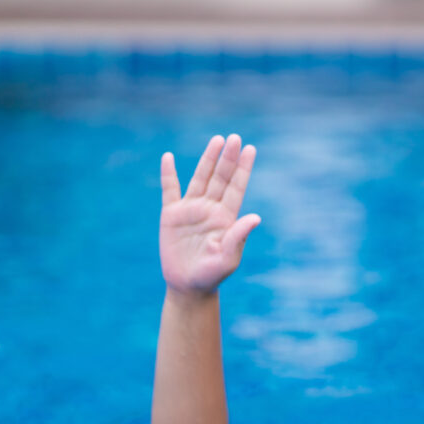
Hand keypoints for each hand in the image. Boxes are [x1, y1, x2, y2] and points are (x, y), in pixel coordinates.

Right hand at [159, 134, 260, 297]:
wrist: (188, 285)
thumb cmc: (212, 274)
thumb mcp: (228, 257)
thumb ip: (239, 237)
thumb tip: (255, 218)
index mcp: (226, 217)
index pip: (236, 187)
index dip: (243, 168)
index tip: (250, 149)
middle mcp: (210, 208)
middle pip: (220, 177)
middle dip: (227, 158)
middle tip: (234, 137)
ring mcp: (191, 209)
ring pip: (200, 178)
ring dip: (208, 159)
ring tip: (217, 140)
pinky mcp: (171, 215)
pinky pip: (169, 190)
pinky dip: (168, 174)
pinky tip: (168, 158)